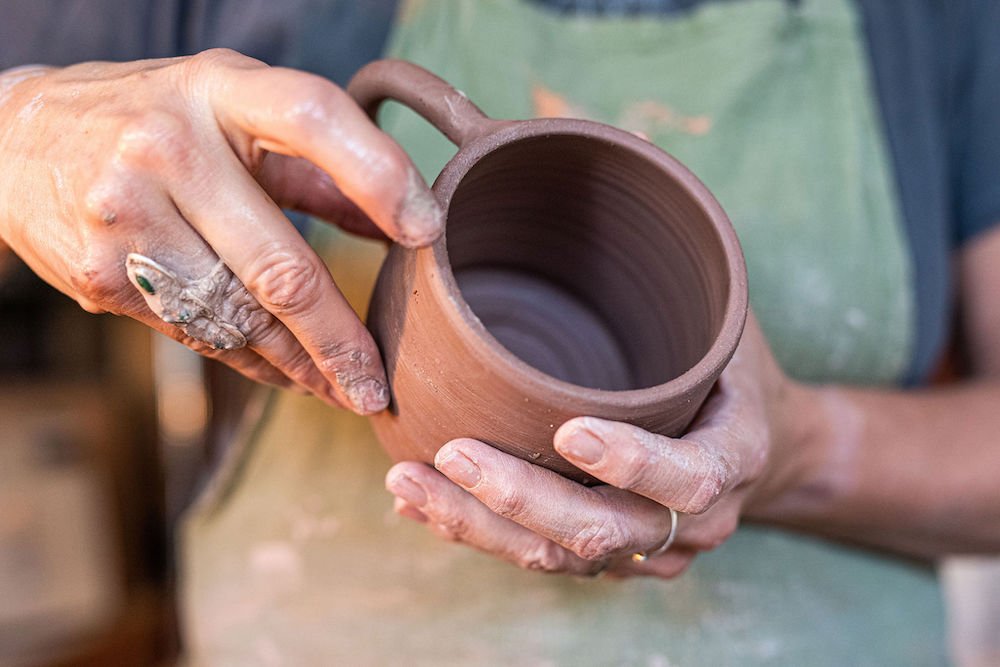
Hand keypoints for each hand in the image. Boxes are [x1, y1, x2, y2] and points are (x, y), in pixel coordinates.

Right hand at [0, 50, 442, 412]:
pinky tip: (283, 372)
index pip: (312, 117)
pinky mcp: (100, 273)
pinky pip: (197, 333)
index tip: (428, 232)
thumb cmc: (155, 117)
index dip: (379, 174)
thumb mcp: (233, 109)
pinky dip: (249, 361)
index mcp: (219, 89)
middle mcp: (168, 147)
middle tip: (379, 384)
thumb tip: (401, 224)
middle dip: (340, 341)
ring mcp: (126, 214)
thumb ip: (317, 164)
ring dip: (299, 366)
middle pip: (279, 265)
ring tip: (342, 390)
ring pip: (238, 317)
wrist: (15, 137)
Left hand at [386, 314, 812, 576]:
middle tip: (453, 454)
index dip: (632, 462)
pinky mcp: (606, 561)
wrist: (762, 453)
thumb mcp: (726, 315)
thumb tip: (588, 180)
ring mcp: (646, 551)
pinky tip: (422, 503)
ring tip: (407, 482)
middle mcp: (692, 522)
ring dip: (480, 523)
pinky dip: (480, 531)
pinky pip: (541, 559)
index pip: (689, 478)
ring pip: (558, 558)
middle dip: (522, 498)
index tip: (569, 430)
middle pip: (602, 533)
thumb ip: (676, 275)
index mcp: (732, 459)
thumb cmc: (730, 367)